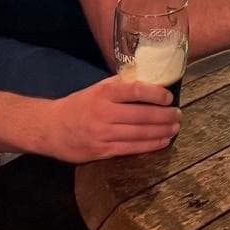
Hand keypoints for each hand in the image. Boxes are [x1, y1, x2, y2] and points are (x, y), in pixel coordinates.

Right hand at [41, 75, 179, 161]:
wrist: (50, 128)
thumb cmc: (78, 105)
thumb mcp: (97, 89)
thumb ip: (120, 85)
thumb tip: (149, 78)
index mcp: (103, 94)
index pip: (135, 91)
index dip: (155, 93)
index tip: (169, 97)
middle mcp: (104, 113)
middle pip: (141, 116)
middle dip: (165, 116)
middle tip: (179, 115)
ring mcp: (102, 134)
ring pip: (139, 134)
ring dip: (161, 132)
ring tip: (175, 128)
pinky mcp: (101, 151)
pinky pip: (130, 149)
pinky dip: (149, 146)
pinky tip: (161, 142)